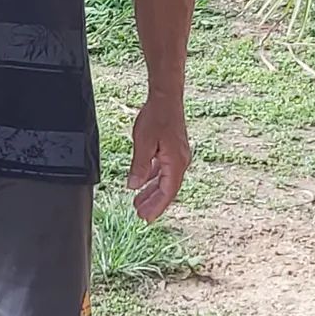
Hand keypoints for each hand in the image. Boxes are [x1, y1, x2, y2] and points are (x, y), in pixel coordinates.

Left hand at [126, 95, 190, 222]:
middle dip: (153, 202)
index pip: (167, 191)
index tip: (146, 218)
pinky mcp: (172, 149)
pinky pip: (163, 169)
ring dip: (152, 191)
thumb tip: (134, 186)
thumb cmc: (157, 117)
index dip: (156, 206)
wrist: (166, 98)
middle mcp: (180, 161)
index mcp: (176, 163)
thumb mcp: (144, 143)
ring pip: (165, 179)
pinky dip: (154, 177)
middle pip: (167, 188)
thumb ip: (139, 166)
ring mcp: (177, 155)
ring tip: (138, 202)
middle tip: (140, 215)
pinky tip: (144, 181)